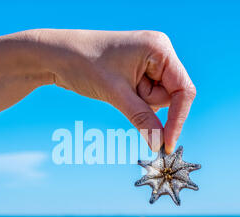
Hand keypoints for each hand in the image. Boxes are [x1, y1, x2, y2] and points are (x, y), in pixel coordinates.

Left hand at [41, 30, 196, 153]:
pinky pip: (146, 96)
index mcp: (160, 48)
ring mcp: (150, 61)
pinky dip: (134, 101)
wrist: (57, 55)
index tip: (167, 144)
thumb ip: (142, 119)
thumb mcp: (116, 94)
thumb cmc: (84, 64)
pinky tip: (116, 89)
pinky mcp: (139, 70)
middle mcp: (159, 52)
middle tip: (123, 94)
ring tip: (115, 87)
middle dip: (148, 103)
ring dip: (139, 103)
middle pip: (171, 96)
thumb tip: (159, 144)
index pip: (183, 91)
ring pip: (158, 99)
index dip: (178, 119)